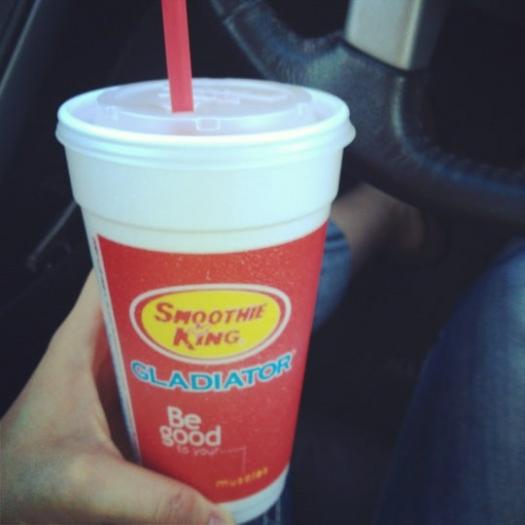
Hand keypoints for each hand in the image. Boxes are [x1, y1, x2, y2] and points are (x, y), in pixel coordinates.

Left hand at [1, 272, 232, 524]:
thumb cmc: (14, 482)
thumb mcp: (84, 483)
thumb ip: (152, 500)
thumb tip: (219, 512)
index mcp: (80, 341)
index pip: (114, 271)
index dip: (154, 251)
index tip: (196, 251)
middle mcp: (98, 351)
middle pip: (149, 304)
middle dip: (191, 300)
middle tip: (233, 304)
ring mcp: (111, 378)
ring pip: (159, 343)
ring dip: (193, 344)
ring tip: (234, 346)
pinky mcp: (122, 405)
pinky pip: (161, 381)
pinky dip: (187, 382)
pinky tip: (213, 398)